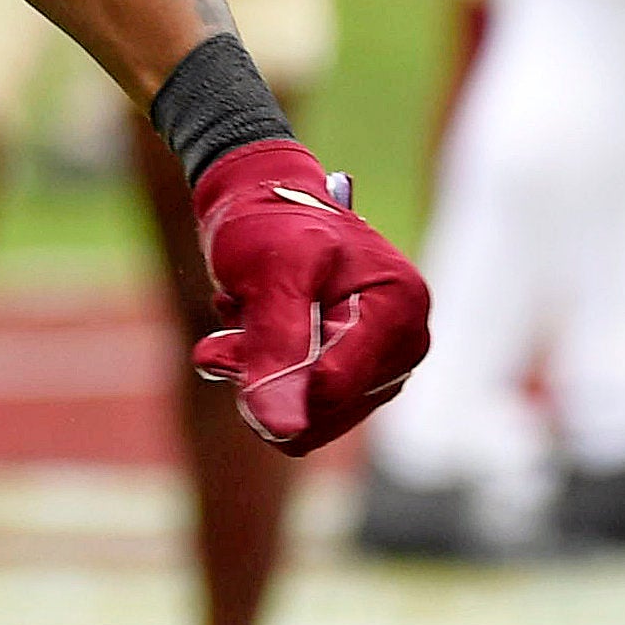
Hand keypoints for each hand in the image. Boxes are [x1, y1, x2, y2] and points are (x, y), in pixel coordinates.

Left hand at [186, 139, 428, 453]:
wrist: (261, 197)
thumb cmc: (271, 220)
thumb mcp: (271, 271)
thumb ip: (278, 345)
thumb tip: (280, 428)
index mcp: (400, 307)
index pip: (335, 387)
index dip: (272, 379)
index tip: (221, 348)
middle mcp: (403, 343)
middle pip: (321, 412)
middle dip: (261, 374)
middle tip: (223, 329)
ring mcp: (380, 364)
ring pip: (305, 420)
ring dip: (256, 374)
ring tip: (240, 320)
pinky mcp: (353, 378)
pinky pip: (299, 412)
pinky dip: (264, 376)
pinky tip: (254, 332)